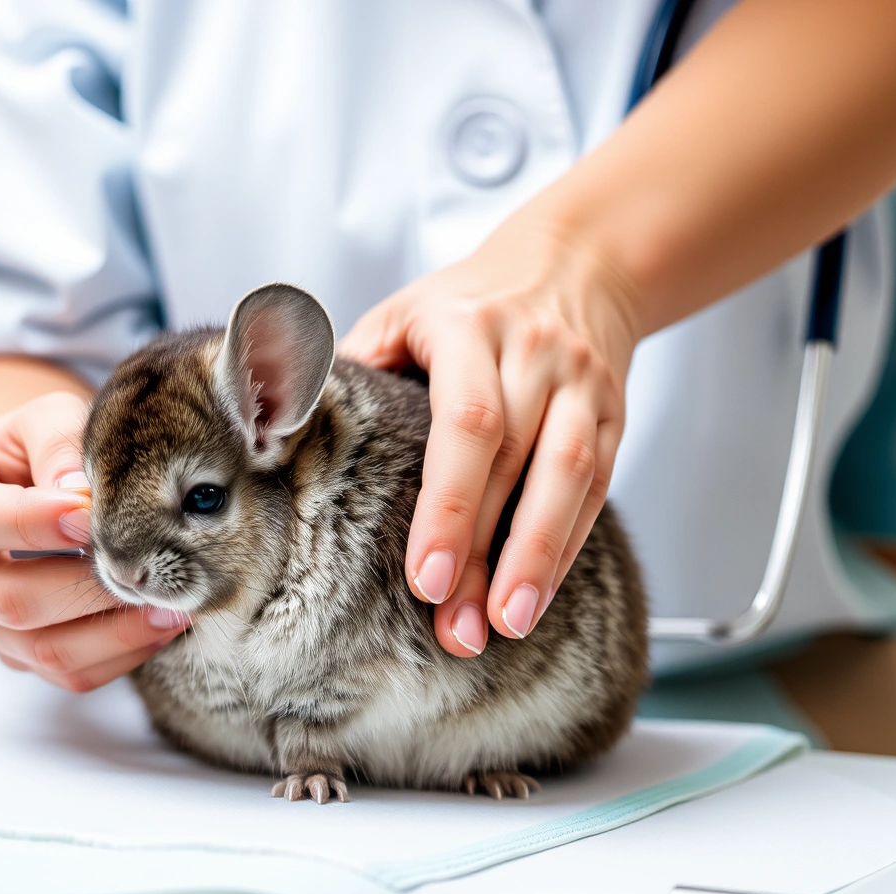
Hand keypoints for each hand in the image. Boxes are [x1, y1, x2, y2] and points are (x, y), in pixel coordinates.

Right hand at [0, 390, 190, 690]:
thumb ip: (57, 443)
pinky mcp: (15, 653)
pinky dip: (119, 656)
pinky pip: (67, 673)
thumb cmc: (27, 448)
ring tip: (171, 607)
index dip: (34, 524)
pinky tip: (159, 626)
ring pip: (44, 650)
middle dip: (88, 590)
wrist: (13, 485)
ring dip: (114, 635)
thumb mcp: (38, 421)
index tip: (92, 515)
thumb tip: (81, 494)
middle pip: (12, 601)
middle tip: (150, 569)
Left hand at [342, 223, 639, 657]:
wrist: (576, 263)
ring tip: (504, 625)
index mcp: (469, 326)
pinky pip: (595, 489)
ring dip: (537, 561)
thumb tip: (282, 429)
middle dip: (483, 554)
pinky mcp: (614, 414)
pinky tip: (535, 597)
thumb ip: (352, 371)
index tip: (424, 577)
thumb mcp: (402, 314)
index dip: (449, 505)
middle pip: (514, 463)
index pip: (467, 423)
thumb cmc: (468, 303)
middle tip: (454, 628)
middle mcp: (534, 352)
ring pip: (568, 480)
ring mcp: (582, 384)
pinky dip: (565, 548)